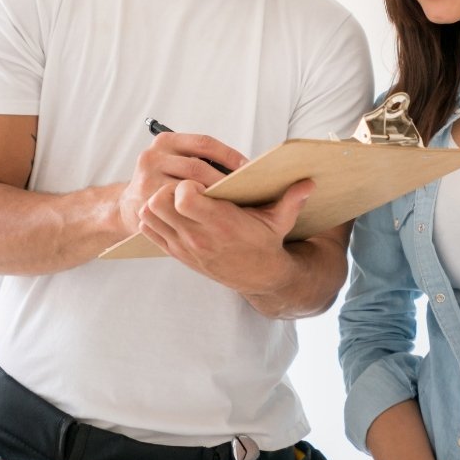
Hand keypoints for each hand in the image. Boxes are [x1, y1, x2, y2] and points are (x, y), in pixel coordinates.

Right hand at [117, 132, 245, 236]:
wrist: (131, 207)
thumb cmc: (167, 182)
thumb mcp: (177, 160)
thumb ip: (202, 158)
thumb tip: (246, 166)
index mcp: (166, 141)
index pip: (204, 143)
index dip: (230, 156)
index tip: (250, 169)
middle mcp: (152, 157)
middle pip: (197, 168)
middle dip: (224, 181)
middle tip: (247, 191)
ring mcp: (146, 182)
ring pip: (189, 191)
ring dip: (214, 199)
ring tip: (235, 205)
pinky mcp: (145, 206)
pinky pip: (179, 210)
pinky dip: (199, 213)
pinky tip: (215, 219)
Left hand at [139, 177, 315, 293]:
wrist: (258, 277)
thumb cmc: (266, 242)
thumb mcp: (281, 221)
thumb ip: (292, 200)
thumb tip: (309, 182)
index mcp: (221, 224)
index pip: (184, 197)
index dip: (187, 184)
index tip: (199, 183)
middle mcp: (198, 237)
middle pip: (160, 202)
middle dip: (169, 188)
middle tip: (184, 187)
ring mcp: (184, 247)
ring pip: (150, 214)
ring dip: (158, 201)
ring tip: (176, 198)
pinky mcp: (176, 253)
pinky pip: (149, 230)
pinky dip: (154, 217)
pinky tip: (171, 212)